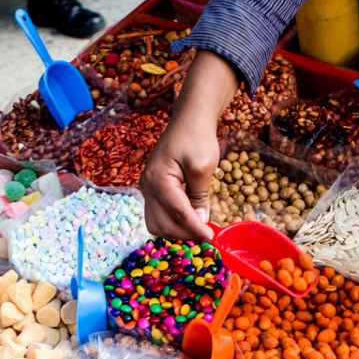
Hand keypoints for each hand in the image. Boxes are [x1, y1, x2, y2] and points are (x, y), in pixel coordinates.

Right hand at [139, 51, 239, 241]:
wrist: (189, 120)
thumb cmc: (197, 138)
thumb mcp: (203, 167)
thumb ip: (199, 197)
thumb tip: (200, 222)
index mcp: (158, 180)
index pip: (177, 214)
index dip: (196, 229)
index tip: (212, 238)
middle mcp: (146, 187)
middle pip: (162, 225)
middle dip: (185, 234)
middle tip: (207, 235)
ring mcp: (146, 189)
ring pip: (157, 224)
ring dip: (177, 232)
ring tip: (198, 229)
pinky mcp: (151, 190)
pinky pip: (158, 215)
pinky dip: (172, 223)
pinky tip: (190, 220)